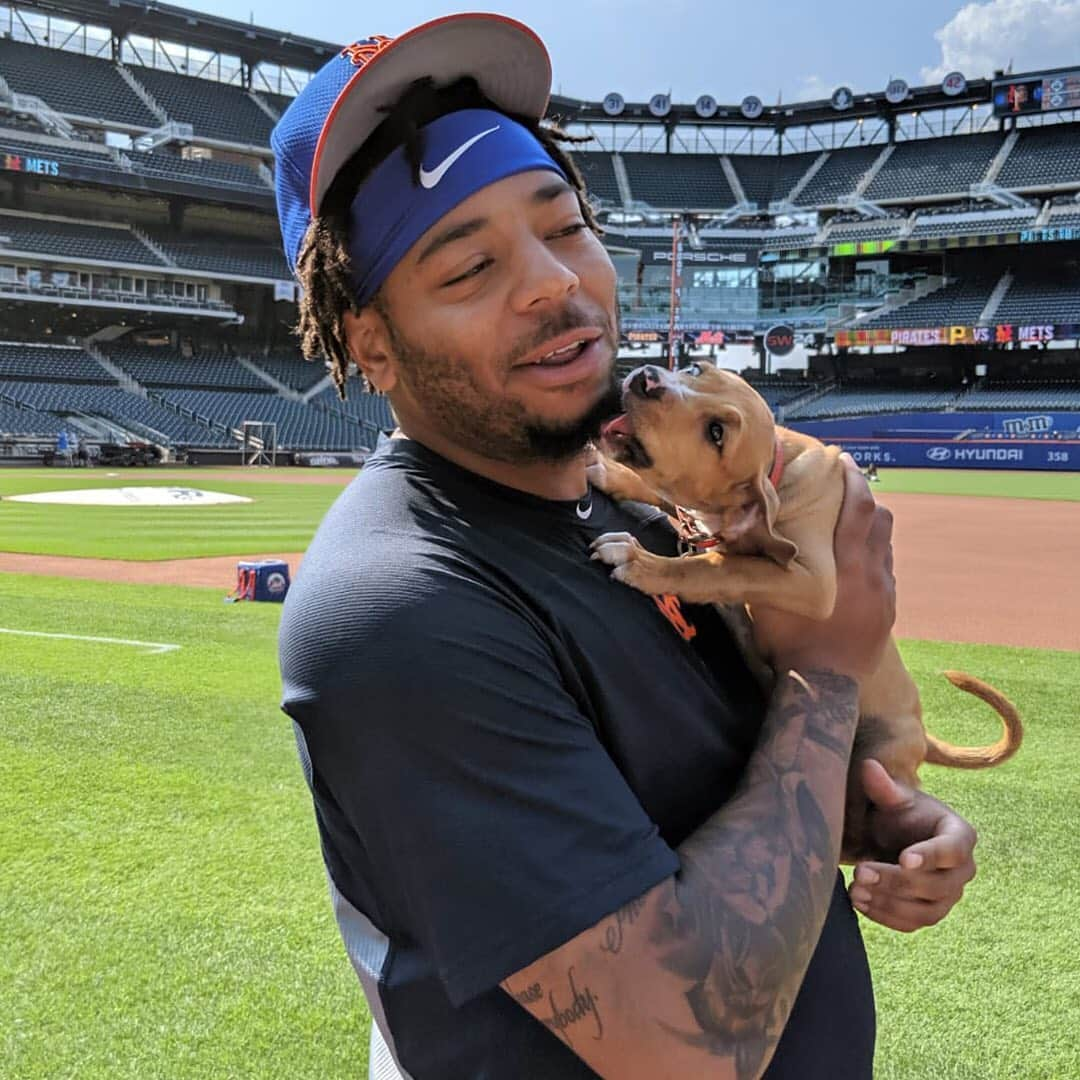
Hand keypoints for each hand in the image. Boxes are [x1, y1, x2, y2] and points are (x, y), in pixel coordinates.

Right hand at [752, 454, 895, 680]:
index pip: (860, 509)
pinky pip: (886, 572)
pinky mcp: (888, 611)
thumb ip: (765, 565)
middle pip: (882, 521)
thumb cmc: (791, 641)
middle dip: (867, 499)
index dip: (854, 481)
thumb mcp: (771, 599)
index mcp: (847, 566)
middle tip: (847, 487)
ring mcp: (885, 593)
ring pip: (886, 546)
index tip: (844, 462)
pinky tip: (854, 563)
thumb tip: (743, 535)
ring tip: (850, 523)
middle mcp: (872, 574)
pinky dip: (873, 556)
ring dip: (871, 528)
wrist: (823, 685)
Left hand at [848, 760, 976, 931]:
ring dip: (889, 904)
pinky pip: (912, 924)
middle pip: (936, 885)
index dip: (930, 856)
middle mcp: (962, 871)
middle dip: (897, 881)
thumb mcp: (893, 797)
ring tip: (855, 891)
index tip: (904, 859)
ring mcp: (949, 896)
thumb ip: (883, 786)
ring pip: (925, 911)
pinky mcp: (930, 913)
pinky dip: (886, 917)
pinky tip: (859, 903)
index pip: (952, 850)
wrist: (896, 837)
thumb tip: (869, 767)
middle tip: (860, 872)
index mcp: (960, 836)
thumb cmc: (900, 813)